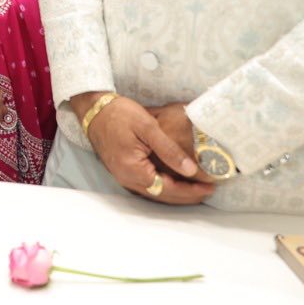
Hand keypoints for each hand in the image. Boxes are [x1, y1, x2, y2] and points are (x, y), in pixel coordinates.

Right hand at [78, 92, 212, 204]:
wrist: (94, 109)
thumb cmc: (119, 114)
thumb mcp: (147, 127)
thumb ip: (169, 150)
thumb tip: (191, 170)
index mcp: (133, 169)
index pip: (168, 188)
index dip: (190, 190)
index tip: (210, 187)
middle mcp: (127, 178)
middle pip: (162, 195)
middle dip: (186, 196)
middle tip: (208, 191)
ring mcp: (123, 176)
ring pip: (155, 193)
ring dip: (176, 193)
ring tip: (196, 189)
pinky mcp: (123, 171)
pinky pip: (147, 186)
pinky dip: (163, 187)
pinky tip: (174, 182)